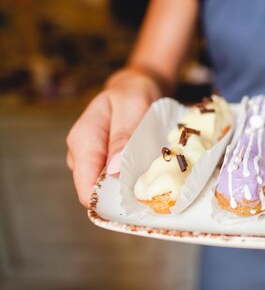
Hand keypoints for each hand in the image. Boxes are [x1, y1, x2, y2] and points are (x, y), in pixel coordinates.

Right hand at [66, 68, 163, 206]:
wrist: (136, 86)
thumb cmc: (133, 93)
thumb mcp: (132, 107)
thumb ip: (123, 136)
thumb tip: (113, 171)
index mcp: (83, 140)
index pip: (86, 186)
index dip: (109, 201)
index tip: (139, 203)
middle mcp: (81, 154)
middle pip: (97, 192)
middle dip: (124, 197)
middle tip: (156, 194)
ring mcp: (91, 161)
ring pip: (108, 189)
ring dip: (131, 190)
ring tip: (157, 183)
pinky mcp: (104, 164)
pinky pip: (116, 182)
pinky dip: (133, 182)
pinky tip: (151, 177)